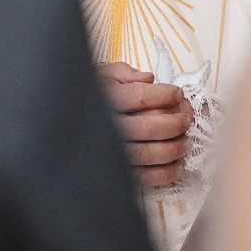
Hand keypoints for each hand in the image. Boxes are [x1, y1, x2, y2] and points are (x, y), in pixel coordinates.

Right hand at [97, 61, 195, 189]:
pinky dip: (165, 174)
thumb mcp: (101, 76)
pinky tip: (178, 166)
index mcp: (105, 101)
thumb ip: (124, 73)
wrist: (64, 123)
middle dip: (174, 124)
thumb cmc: (89, 98)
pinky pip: (144, 177)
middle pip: (148, 128)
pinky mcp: (116, 173)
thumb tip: (148, 79)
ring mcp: (111, 153)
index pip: (140, 97)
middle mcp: (107, 128)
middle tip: (187, 119)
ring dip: (174, 149)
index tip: (178, 94)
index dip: (164, 95)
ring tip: (186, 142)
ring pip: (148, 154)